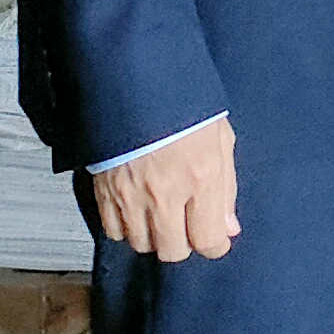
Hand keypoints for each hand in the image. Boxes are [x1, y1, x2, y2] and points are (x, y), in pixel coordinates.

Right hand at [86, 115, 238, 263]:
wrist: (134, 83)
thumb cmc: (183, 104)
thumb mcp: (221, 139)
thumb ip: (226, 189)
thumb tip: (229, 228)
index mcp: (200, 178)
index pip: (208, 240)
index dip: (215, 244)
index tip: (215, 238)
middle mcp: (164, 193)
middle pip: (173, 251)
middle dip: (184, 242)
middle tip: (187, 224)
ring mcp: (130, 195)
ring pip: (142, 244)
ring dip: (154, 236)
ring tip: (161, 213)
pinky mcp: (104, 191)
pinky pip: (113, 230)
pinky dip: (126, 226)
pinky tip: (136, 208)